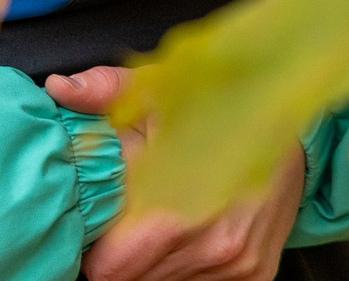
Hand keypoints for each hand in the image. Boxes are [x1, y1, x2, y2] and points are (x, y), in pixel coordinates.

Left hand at [46, 67, 303, 280]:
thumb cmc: (215, 104)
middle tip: (120, 217)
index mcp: (175, 208)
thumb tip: (59, 90)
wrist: (289, 125)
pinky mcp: (255, 274)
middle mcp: (211, 247)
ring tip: (152, 220)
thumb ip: (104, 92)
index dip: (91, 246)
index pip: (109, 267)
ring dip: (151, 261)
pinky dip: (183, 266)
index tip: (89, 223)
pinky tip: (184, 234)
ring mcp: (237, 265)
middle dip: (119, 252)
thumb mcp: (156, 87)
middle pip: (133, 279)